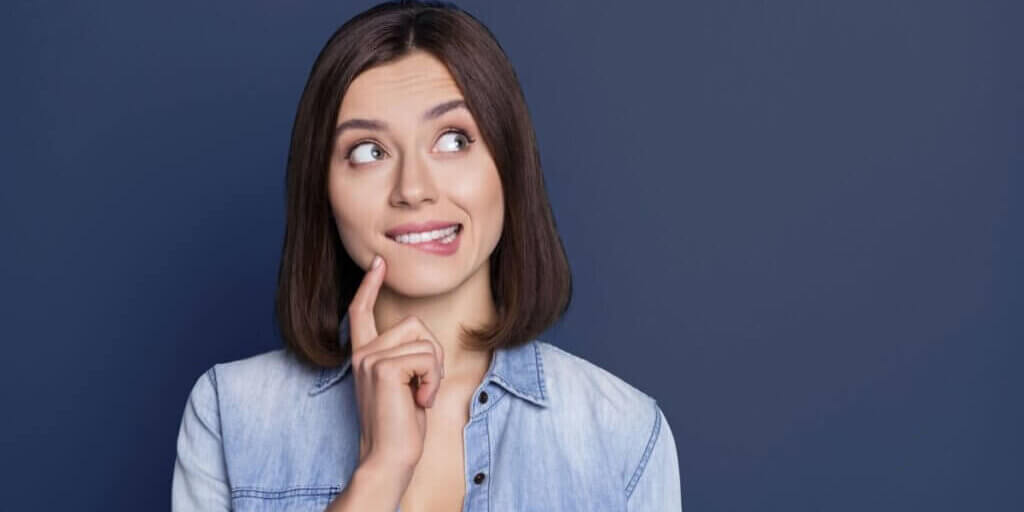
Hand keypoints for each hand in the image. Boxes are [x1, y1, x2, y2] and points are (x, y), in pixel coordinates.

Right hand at [347, 254, 445, 473]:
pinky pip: (428, 358)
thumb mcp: (403, 383)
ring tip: (419, 396)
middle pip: (414, 325)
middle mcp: (363, 353)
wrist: (389, 456)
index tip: (377, 262)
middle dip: (433, 354)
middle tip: (422, 387)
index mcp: (364, 355)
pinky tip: (419, 401)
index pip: (361, 311)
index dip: (369, 285)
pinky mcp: (383, 368)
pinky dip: (433, 381)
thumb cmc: (401, 424)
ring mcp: (370, 359)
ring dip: (435, 371)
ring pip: (426, 342)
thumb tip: (421, 336)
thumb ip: (404, 357)